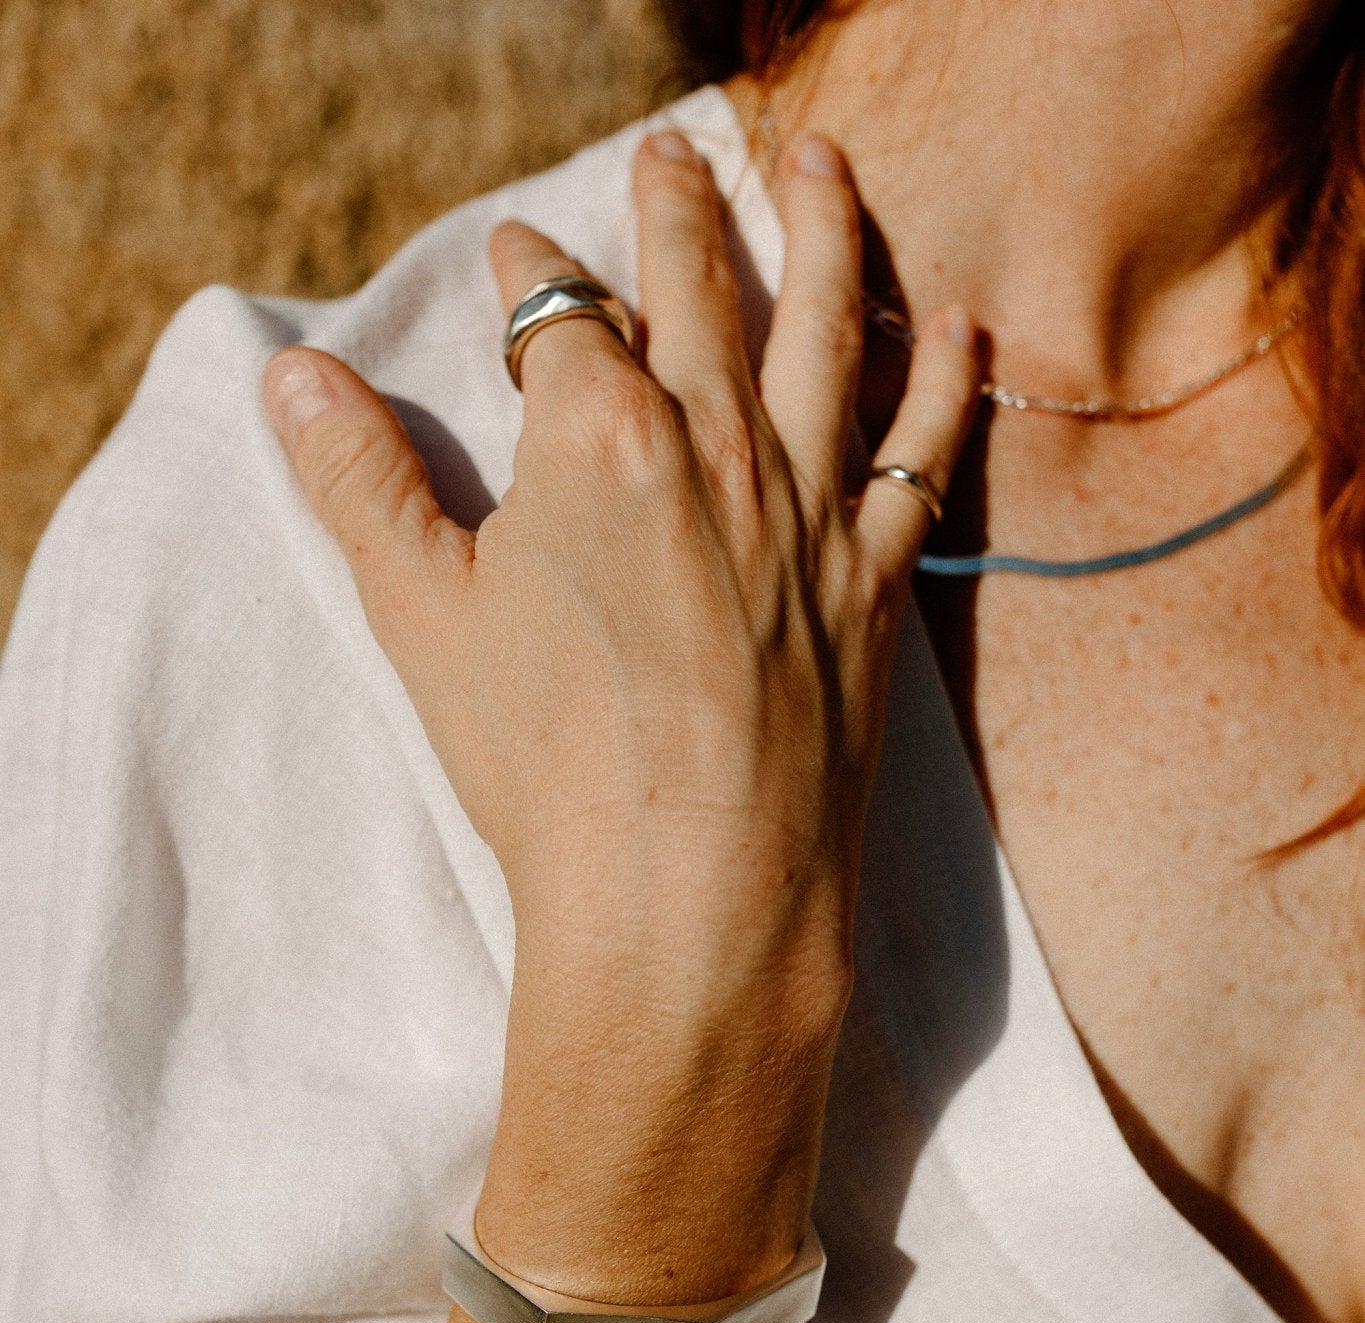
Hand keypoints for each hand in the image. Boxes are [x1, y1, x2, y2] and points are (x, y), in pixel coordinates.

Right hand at [262, 126, 977, 1295]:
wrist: (690, 896)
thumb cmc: (545, 767)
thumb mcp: (420, 621)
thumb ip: (362, 488)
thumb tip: (292, 380)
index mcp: (596, 437)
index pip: (559, 314)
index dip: (531, 275)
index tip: (518, 252)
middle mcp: (717, 444)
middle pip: (698, 286)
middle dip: (676, 207)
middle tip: (669, 153)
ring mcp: (807, 509)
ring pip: (827, 328)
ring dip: (822, 229)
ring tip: (819, 161)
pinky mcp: (871, 583)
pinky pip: (920, 450)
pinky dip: (937, 376)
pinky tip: (948, 324)